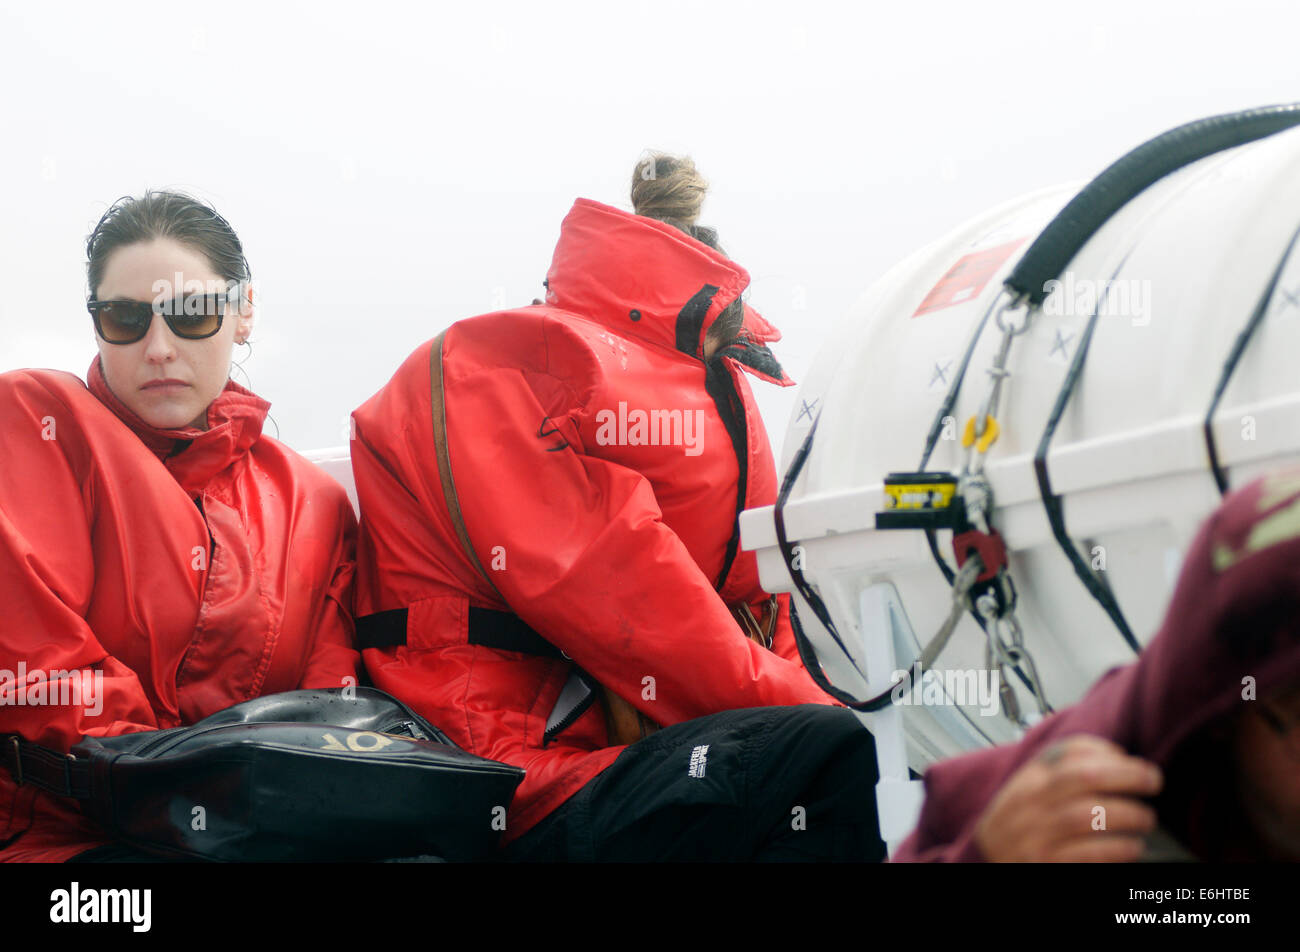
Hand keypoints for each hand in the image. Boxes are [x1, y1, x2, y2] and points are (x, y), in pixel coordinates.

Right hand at [973, 734, 1163, 861]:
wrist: (987, 854)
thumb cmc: (1021, 817)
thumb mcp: (1032, 783)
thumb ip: (1064, 765)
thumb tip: (1117, 757)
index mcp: (1031, 778)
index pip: (1069, 753)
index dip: (1109, 754)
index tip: (1136, 763)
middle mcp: (1031, 802)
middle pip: (1082, 779)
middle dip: (1126, 777)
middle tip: (1154, 782)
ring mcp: (1036, 834)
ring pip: (1086, 816)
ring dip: (1127, 815)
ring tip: (1146, 819)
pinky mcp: (1045, 863)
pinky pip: (1087, 854)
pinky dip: (1117, 849)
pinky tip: (1132, 847)